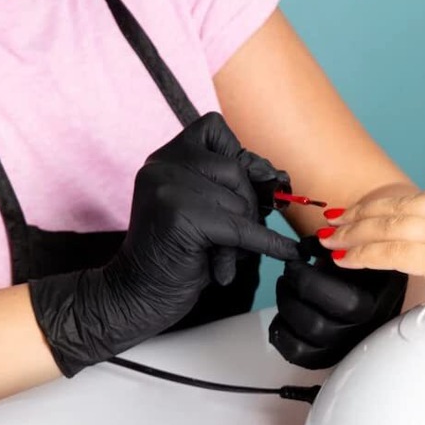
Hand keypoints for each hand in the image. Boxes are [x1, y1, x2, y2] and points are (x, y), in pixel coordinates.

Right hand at [29, 113, 301, 375]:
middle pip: (234, 168)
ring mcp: (167, 188)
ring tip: (223, 255)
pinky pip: (241, 228)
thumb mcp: (206, 209)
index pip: (213, 128)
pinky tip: (286, 253)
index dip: (237, 154)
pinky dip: (267, 243)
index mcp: (163, 158)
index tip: (245, 185)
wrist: (138, 296)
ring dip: (244, 232)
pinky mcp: (181, 216)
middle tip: (236, 236)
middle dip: (247, 203)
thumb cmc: (177, 256)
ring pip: (239, 200)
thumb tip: (277, 176)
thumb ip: (232, 185)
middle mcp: (161, 165)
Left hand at [269, 253, 406, 369]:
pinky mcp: (328, 355)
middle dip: (291, 295)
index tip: (297, 260)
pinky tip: (285, 311)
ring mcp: (346, 347)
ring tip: (285, 288)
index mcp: (381, 301)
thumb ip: (336, 245)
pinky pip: (296, 354)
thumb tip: (310, 245)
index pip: (345, 304)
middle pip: (317, 327)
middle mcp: (366, 331)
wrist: (366, 285)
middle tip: (287, 274)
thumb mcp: (355, 249)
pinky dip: (280, 332)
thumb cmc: (358, 265)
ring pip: (303, 344)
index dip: (309, 281)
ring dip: (285, 310)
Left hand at [317, 185, 424, 325]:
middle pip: (401, 204)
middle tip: (338, 220)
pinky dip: (365, 253)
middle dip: (364, 212)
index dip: (392, 203)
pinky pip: (394, 252)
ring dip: (355, 232)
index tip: (372, 211)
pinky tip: (347, 257)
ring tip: (332, 239)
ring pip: (391, 225)